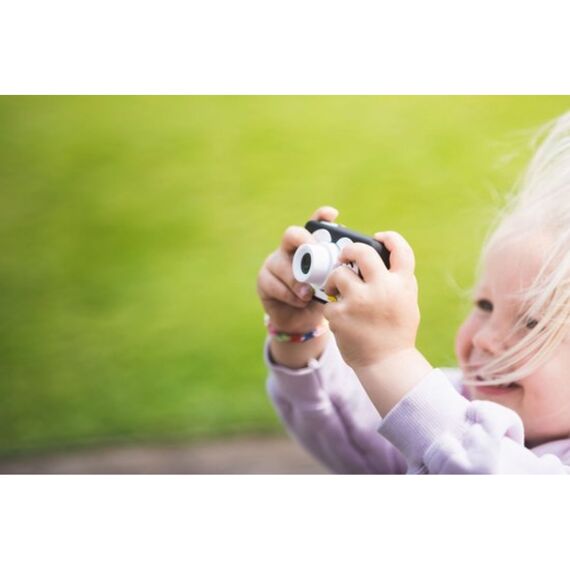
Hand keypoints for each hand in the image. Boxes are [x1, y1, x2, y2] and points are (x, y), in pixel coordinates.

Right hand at [257, 205, 338, 332]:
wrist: (302, 320)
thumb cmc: (320, 297)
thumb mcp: (332, 283)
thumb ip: (339, 272)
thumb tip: (357, 266)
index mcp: (310, 247)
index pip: (314, 225)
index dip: (321, 216)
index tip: (333, 214)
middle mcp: (290, 249)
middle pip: (292, 234)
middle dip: (304, 241)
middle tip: (314, 252)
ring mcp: (274, 263)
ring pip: (283, 264)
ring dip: (298, 281)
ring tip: (309, 294)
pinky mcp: (264, 280)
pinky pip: (275, 285)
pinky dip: (291, 295)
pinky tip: (300, 302)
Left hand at [322, 231, 420, 370]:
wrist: (386, 363)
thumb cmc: (396, 331)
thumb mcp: (407, 301)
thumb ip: (396, 279)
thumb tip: (380, 256)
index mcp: (402, 284)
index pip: (400, 249)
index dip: (390, 238)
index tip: (379, 237)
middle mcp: (382, 288)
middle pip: (361, 251)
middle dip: (349, 251)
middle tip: (344, 257)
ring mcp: (359, 301)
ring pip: (338, 274)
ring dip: (334, 280)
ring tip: (337, 290)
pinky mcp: (341, 314)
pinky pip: (329, 301)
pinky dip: (332, 307)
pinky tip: (340, 317)